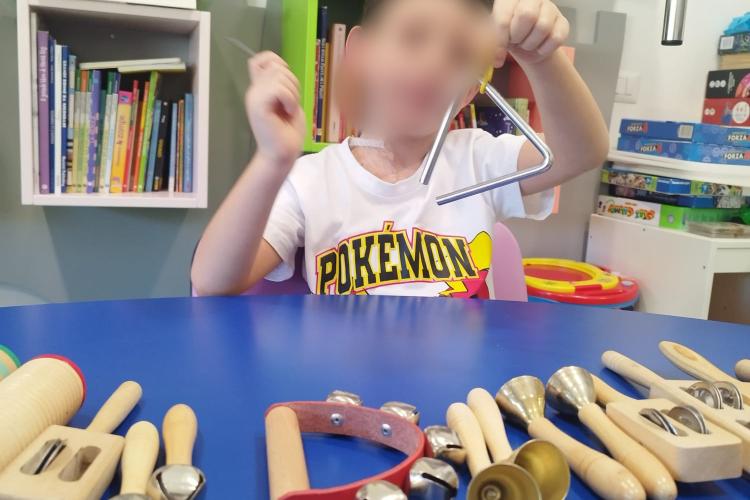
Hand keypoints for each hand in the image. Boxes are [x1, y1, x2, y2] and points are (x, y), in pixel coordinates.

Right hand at [246, 51, 304, 166]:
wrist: (281, 154)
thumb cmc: (287, 132)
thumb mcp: (288, 102)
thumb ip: (282, 85)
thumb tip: (282, 68)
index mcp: (260, 88)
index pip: (262, 59)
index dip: (277, 63)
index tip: (286, 85)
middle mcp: (254, 90)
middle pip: (276, 66)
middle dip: (292, 83)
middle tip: (290, 105)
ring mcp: (254, 97)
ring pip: (279, 76)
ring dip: (292, 93)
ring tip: (289, 110)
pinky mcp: (258, 105)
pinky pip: (279, 88)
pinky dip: (289, 100)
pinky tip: (288, 112)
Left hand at [491, 0, 569, 66]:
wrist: (528, 47)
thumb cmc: (509, 37)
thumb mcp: (495, 36)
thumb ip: (492, 41)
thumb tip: (496, 56)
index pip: (505, 16)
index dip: (501, 39)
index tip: (498, 54)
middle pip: (527, 14)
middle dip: (518, 36)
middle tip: (515, 41)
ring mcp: (550, 8)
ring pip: (542, 26)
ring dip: (530, 44)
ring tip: (526, 43)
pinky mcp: (563, 23)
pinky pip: (556, 38)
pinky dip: (544, 49)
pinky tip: (538, 48)